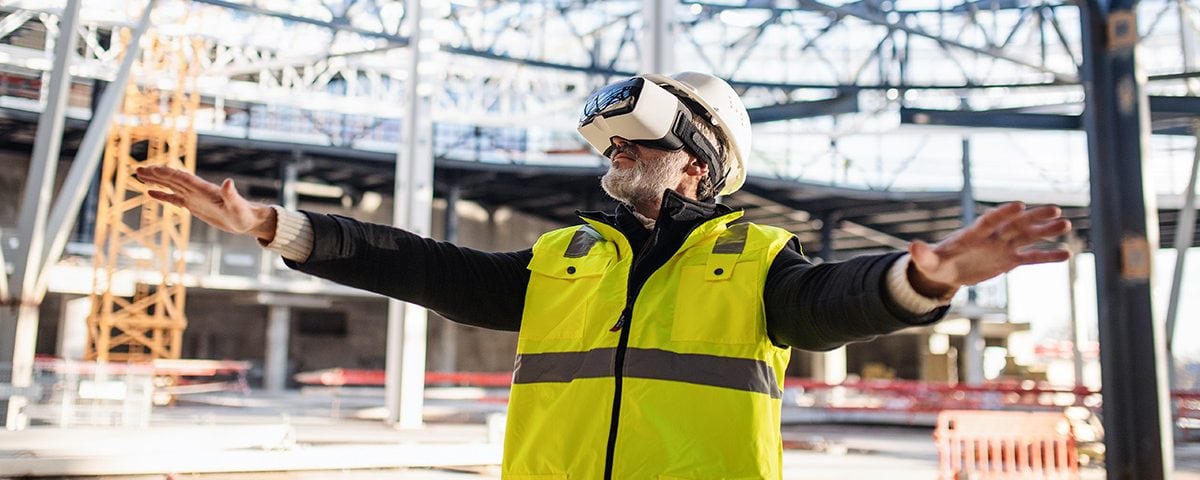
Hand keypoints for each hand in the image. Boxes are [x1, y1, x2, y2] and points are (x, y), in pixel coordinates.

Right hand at [136, 166, 277, 242]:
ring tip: (139, 175)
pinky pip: (174, 198)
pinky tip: (150, 192)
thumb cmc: (244, 214)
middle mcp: (197, 190)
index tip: (152, 169)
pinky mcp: (194, 205)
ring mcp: (194, 197)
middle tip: (137, 169)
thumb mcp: (237, 206)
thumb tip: (228, 182)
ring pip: (171, 186)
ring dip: (156, 181)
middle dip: (156, 174)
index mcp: (204, 189)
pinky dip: (162, 195)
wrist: (247, 221)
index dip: (168, 174)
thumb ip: (231, 194)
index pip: (182, 178)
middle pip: (173, 179)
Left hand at [908, 202, 1072, 297]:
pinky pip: (1031, 258)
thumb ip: (923, 254)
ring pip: (1027, 237)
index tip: (1019, 205)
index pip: (989, 221)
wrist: (947, 270)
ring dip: (1046, 231)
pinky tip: (1066, 254)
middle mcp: (992, 237)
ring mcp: (1002, 247)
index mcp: (973, 234)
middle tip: (1054, 209)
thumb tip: (912, 247)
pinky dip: (1047, 256)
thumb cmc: (936, 264)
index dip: (1003, 213)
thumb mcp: (928, 262)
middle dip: (1033, 217)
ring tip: (1066, 224)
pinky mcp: (1009, 260)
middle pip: (1015, 224)